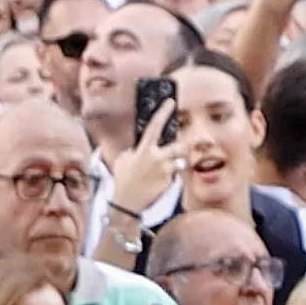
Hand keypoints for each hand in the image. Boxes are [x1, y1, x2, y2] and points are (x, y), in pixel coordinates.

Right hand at [107, 102, 182, 217]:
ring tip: (165, 167)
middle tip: (178, 147)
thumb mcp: (124, 159)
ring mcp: (164, 171)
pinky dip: (168, 176)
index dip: (163, 112)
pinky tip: (157, 181)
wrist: (127, 202)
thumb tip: (143, 145)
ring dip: (176, 162)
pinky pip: (174, 174)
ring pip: (180, 161)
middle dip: (181, 145)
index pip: (155, 126)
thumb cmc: (123, 178)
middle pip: (179, 146)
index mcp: (144, 150)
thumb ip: (136, 150)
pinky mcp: (169, 182)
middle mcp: (156, 159)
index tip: (171, 102)